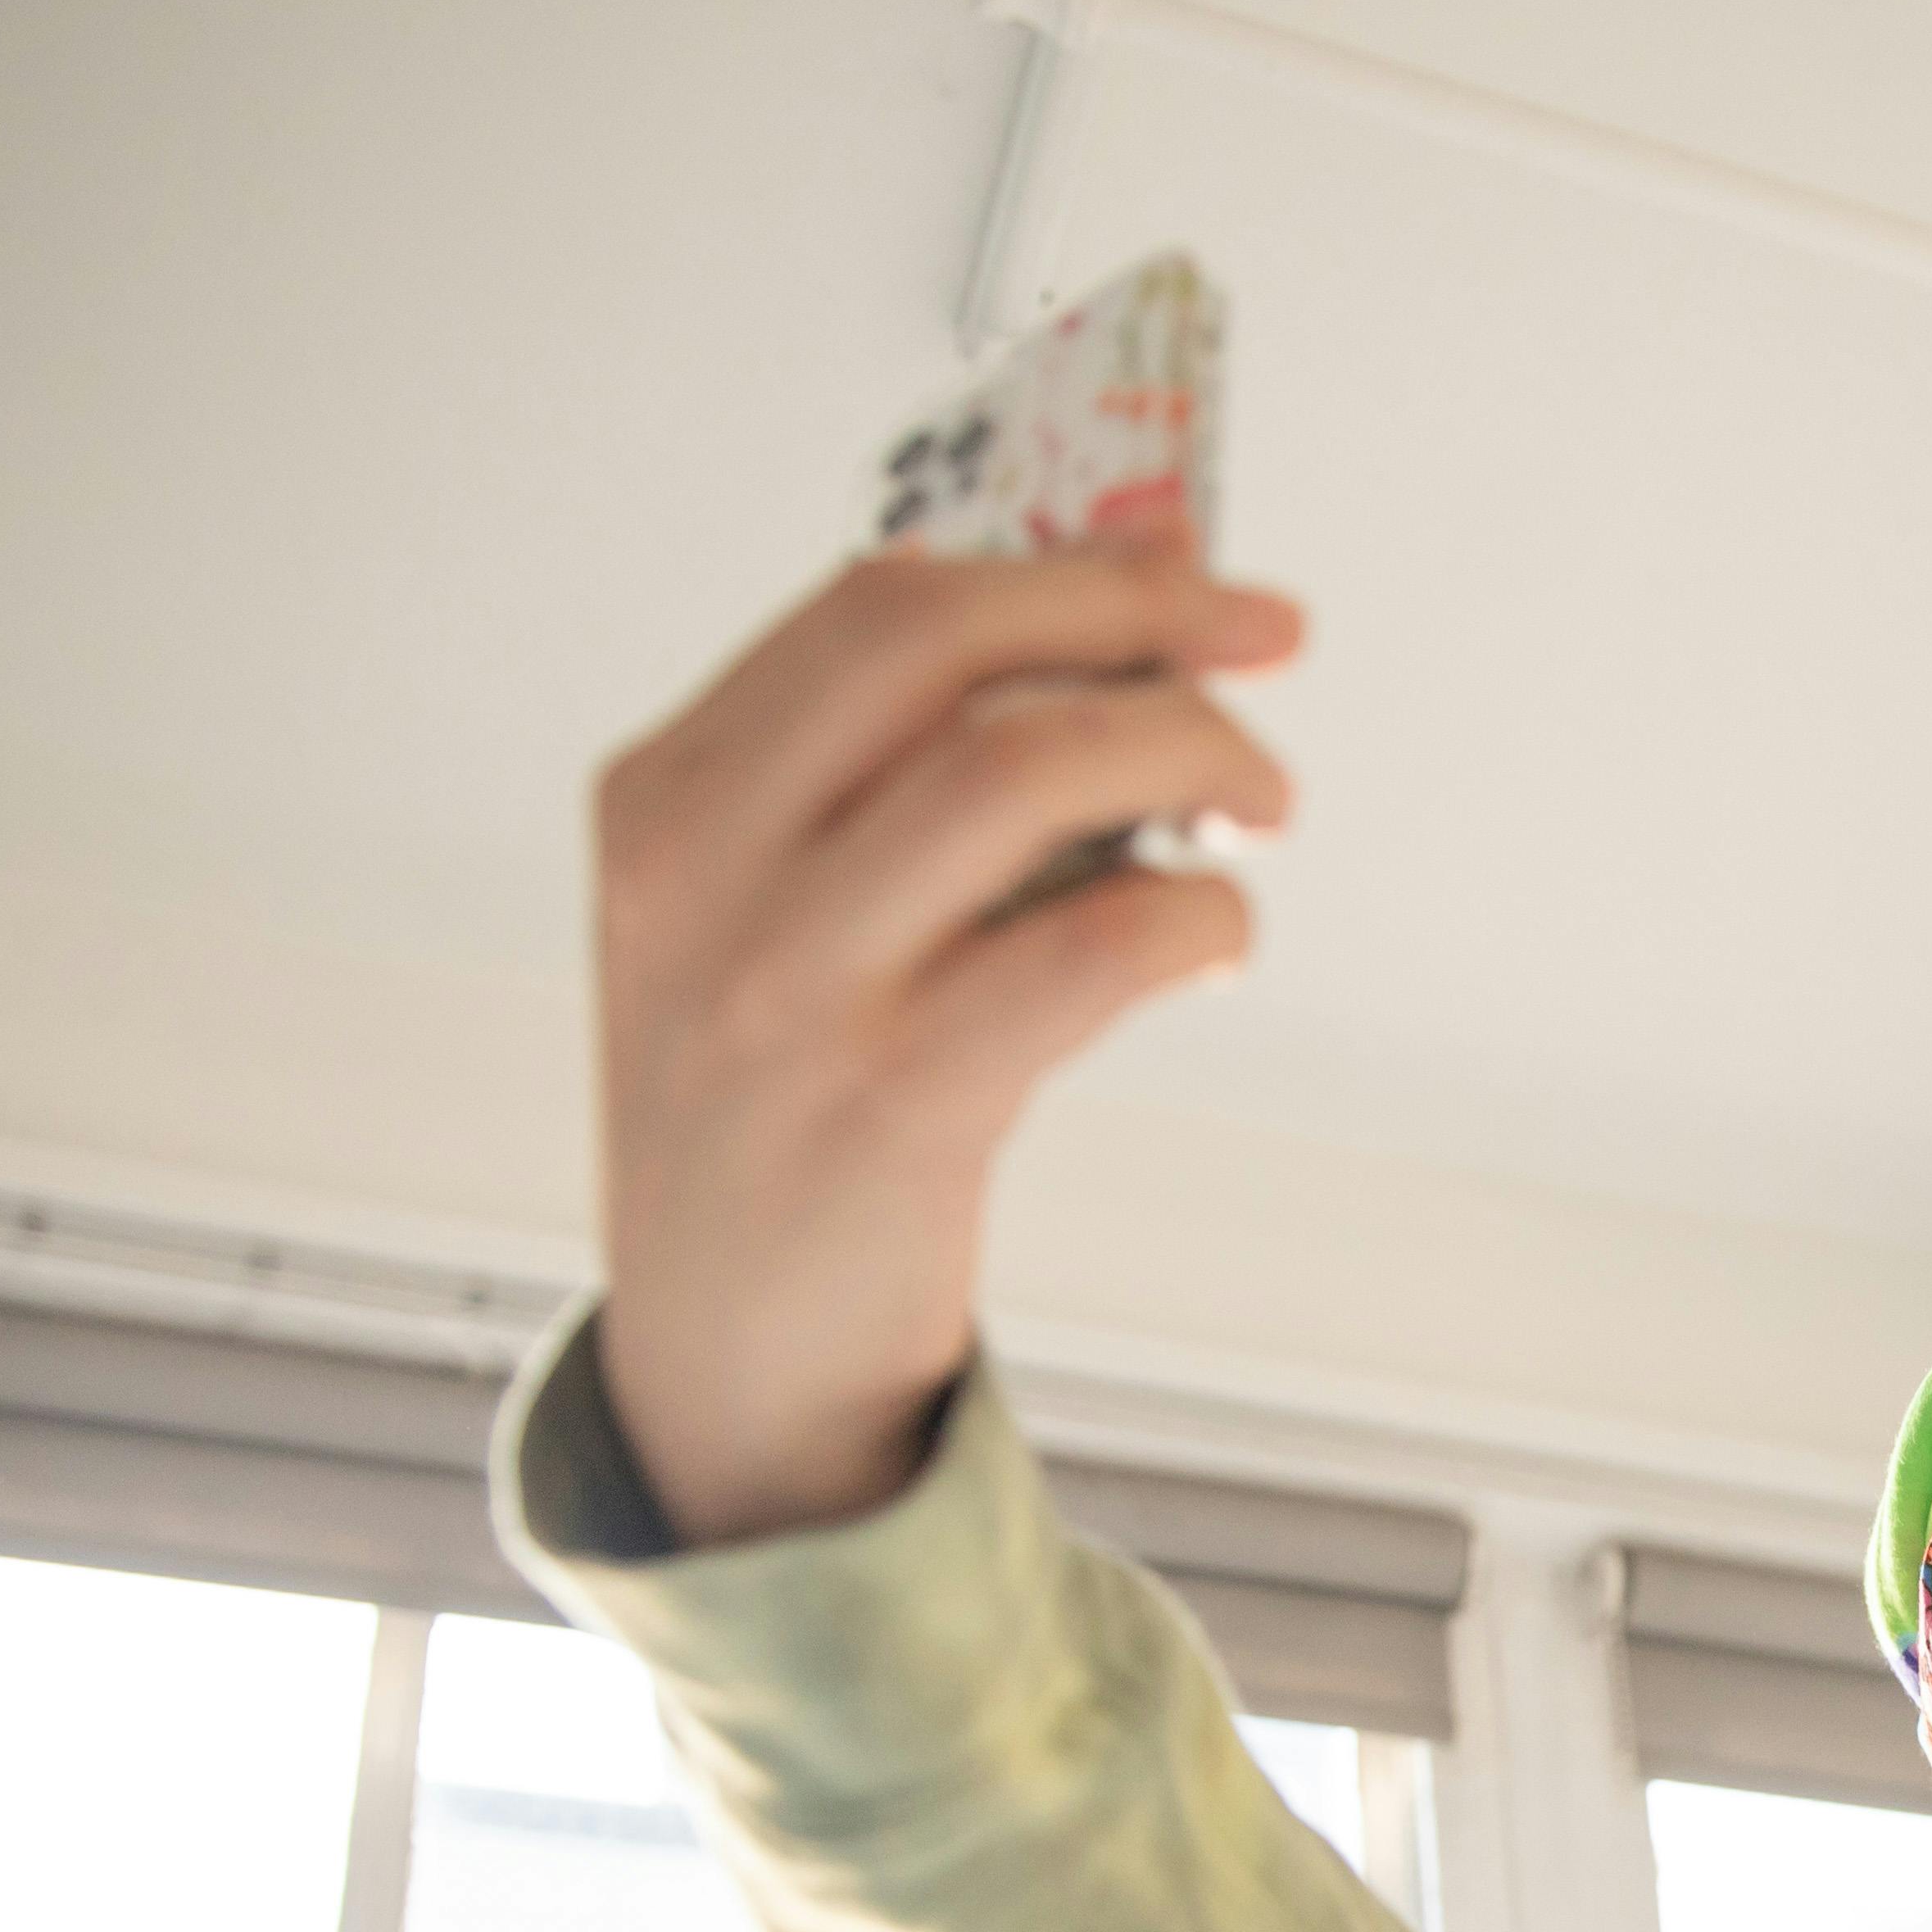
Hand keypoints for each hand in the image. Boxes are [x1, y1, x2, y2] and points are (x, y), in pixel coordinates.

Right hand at [589, 536, 1301, 1542]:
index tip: (1194, 580)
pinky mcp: (889, 1109)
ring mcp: (790, 991)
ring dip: (1190, 753)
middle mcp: (705, 873)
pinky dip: (1194, 916)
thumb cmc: (781, 1115)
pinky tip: (1218, 935)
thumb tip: (1122, 634)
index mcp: (667, 797)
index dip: (1065, 569)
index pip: (878, 606)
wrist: (726, 1362)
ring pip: (1022, 773)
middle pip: (946, 650)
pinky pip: (1087, 950)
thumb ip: (894, 782)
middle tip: (1264, 649)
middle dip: (1137, 620)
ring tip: (1258, 805)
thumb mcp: (770, 919)